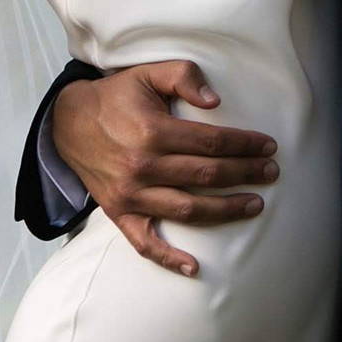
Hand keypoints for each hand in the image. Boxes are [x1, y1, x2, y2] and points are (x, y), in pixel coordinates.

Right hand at [53, 62, 280, 277]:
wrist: (69, 123)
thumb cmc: (117, 97)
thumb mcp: (148, 73)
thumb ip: (183, 77)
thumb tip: (215, 101)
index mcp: (152, 131)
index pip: (212, 142)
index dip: (245, 144)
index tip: (268, 146)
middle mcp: (142, 166)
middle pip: (206, 175)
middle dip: (245, 174)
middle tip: (271, 172)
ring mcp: (131, 194)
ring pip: (188, 209)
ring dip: (225, 210)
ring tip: (255, 204)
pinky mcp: (119, 213)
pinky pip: (144, 243)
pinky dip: (168, 258)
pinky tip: (194, 267)